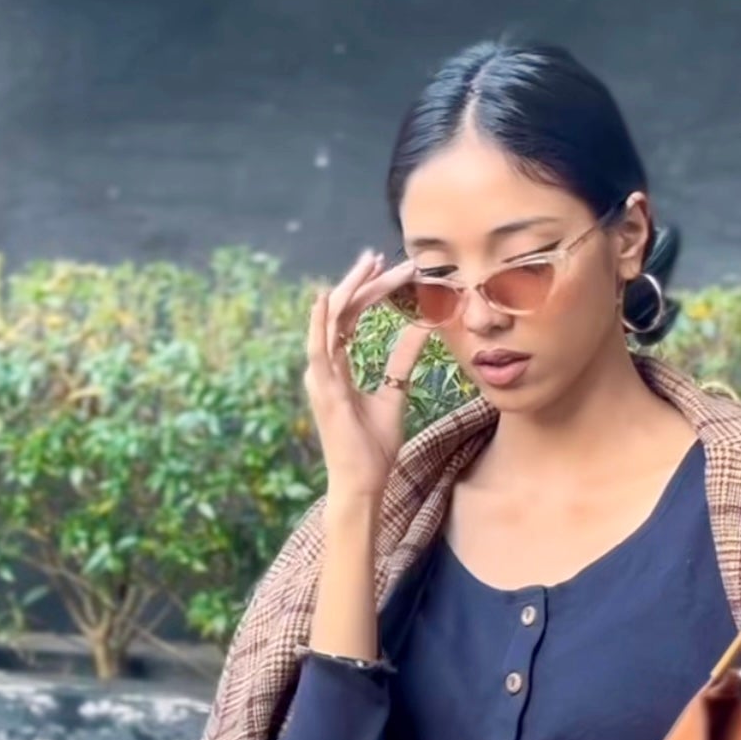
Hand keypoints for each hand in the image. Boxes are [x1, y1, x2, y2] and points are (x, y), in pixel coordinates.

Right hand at [305, 251, 429, 502]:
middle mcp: (324, 368)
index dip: (367, 292)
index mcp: (337, 368)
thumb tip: (421, 328)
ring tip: (368, 265)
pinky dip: (320, 323)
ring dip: (350, 291)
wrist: (363, 483)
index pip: (351, 318)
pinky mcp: (324, 391)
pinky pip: (319, 350)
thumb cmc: (374, 447)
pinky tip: (326, 298)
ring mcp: (321, 378)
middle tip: (381, 256)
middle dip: (361, 283)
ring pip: (331, 322)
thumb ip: (402, 361)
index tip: (388, 270)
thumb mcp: (395, 393)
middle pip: (341, 313)